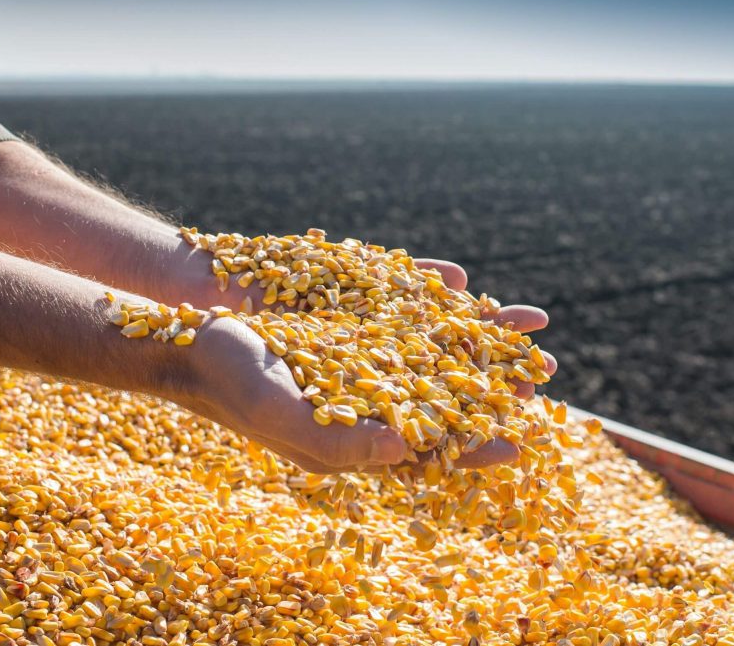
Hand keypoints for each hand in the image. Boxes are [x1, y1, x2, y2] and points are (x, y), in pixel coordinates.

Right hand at [169, 257, 556, 473]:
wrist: (189, 332)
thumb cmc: (230, 382)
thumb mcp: (285, 416)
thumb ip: (345, 442)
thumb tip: (407, 452)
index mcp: (356, 432)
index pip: (428, 446)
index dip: (473, 447)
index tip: (522, 442)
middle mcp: (368, 392)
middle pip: (444, 391)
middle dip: (494, 382)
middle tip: (544, 372)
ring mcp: (362, 348)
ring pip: (433, 342)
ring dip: (477, 333)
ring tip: (528, 320)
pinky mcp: (351, 311)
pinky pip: (402, 301)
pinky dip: (433, 291)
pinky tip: (462, 282)